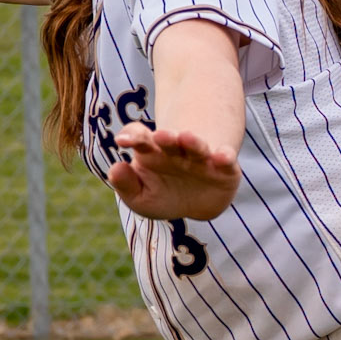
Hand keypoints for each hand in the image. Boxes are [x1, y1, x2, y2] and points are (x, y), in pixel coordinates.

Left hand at [110, 123, 240, 221]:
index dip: (131, 135)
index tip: (122, 141)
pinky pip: (225, 161)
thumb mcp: (140, 197)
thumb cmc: (162, 195)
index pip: (139, 137)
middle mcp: (176, 151)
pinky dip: (224, 157)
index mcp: (152, 152)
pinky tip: (222, 156)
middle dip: (166, 137)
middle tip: (161, 136)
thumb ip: (125, 184)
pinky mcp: (223, 169)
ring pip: (196, 146)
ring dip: (192, 141)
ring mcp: (200, 158)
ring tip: (187, 137)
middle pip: (170, 139)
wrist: (196, 203)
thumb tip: (115, 169)